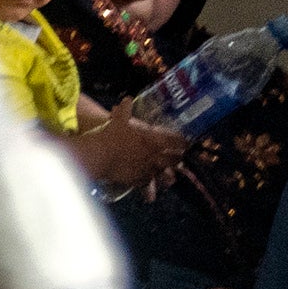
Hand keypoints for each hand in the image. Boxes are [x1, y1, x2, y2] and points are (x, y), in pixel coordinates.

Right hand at [61, 108, 185, 194]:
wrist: (100, 155)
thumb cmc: (112, 135)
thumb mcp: (119, 119)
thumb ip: (125, 110)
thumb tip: (126, 98)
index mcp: (155, 140)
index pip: (176, 141)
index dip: (183, 142)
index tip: (187, 143)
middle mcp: (155, 156)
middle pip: (174, 160)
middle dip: (178, 159)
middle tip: (180, 159)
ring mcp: (148, 169)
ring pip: (164, 174)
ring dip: (168, 176)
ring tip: (171, 179)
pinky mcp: (138, 180)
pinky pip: (148, 184)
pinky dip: (150, 186)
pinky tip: (151, 189)